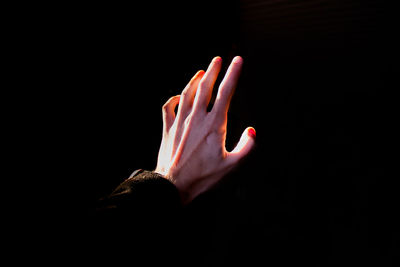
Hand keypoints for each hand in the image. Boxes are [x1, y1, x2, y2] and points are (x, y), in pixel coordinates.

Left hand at [155, 56, 255, 203]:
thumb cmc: (203, 176)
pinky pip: (169, 107)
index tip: (237, 60)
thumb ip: (245, 147)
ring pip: (186, 93)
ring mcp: (180, 122)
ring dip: (194, 80)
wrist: (173, 185)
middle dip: (213, 70)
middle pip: (205, 87)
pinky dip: (174, 99)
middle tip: (218, 59)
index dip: (233, 74)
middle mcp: (196, 118)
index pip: (226, 92)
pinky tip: (178, 96)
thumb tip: (251, 131)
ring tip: (201, 72)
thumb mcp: (231, 165)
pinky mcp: (168, 128)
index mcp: (214, 125)